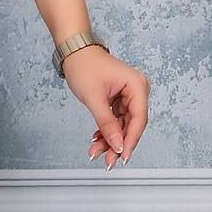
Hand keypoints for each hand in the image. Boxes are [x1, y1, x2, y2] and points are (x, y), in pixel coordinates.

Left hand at [61, 45, 150, 169]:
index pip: (138, 119)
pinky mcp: (119, 99)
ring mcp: (128, 95)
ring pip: (122, 125)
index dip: (130, 140)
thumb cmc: (83, 65)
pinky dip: (105, 130)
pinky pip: (116, 120)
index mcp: (137, 85)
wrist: (73, 50)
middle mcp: (136, 90)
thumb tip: (118, 145)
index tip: (122, 157)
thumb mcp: (94, 97)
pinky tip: (96, 140)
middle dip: (117, 142)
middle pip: (131, 124)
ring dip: (109, 139)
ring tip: (95, 151)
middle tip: (107, 161)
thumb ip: (107, 123)